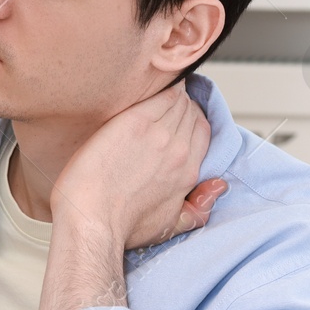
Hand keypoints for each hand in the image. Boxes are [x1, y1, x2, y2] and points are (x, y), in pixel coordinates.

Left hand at [52, 84, 227, 249]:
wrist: (92, 220)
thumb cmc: (122, 226)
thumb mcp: (170, 226)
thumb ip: (198, 209)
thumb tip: (217, 189)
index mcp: (187, 172)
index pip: (202, 131)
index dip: (191, 119)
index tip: (179, 116)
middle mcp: (178, 151)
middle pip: (190, 112)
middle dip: (181, 104)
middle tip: (165, 101)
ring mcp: (157, 134)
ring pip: (177, 101)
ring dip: (170, 93)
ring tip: (157, 89)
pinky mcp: (134, 122)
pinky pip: (159, 95)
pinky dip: (161, 87)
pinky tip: (151, 82)